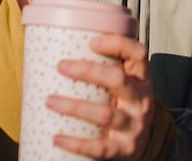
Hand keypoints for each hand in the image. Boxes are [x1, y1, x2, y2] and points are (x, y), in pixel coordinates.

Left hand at [50, 34, 153, 159]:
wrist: (135, 149)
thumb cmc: (122, 109)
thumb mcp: (123, 88)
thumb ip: (104, 71)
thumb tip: (58, 48)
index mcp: (141, 80)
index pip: (139, 54)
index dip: (118, 44)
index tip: (92, 41)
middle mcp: (141, 101)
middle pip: (118, 80)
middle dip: (88, 70)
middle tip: (61, 66)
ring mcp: (134, 126)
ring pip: (105, 114)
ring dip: (74, 106)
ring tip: (50, 100)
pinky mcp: (123, 150)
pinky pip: (99, 147)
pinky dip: (76, 143)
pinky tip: (57, 137)